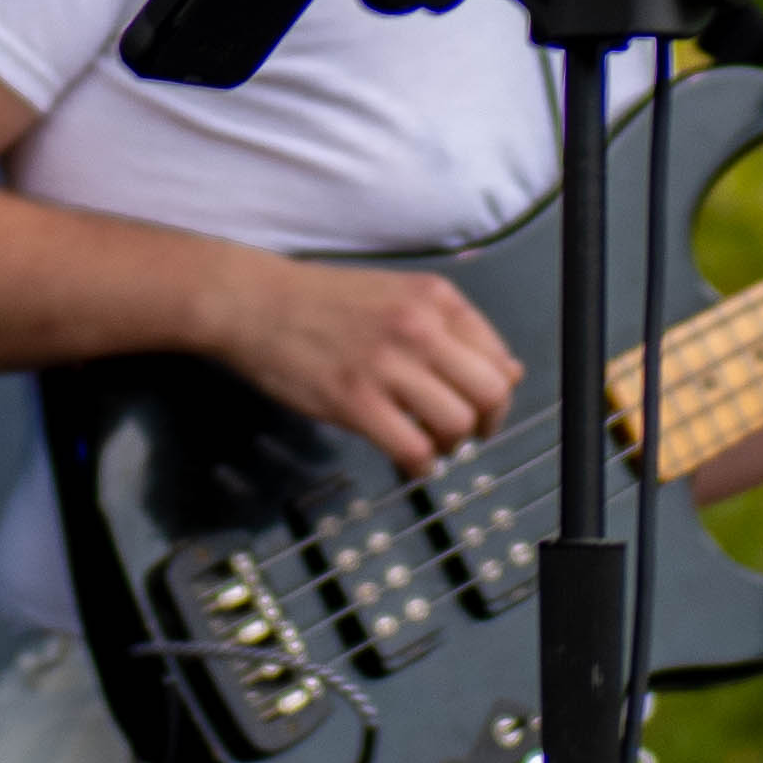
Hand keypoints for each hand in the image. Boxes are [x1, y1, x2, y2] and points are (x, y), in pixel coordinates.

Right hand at [204, 245, 524, 472]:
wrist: (251, 301)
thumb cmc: (320, 300)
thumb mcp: (396, 296)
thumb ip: (451, 331)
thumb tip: (510, 373)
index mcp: (434, 296)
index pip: (499, 357)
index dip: (498, 393)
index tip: (480, 408)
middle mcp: (418, 326)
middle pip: (491, 393)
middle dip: (486, 424)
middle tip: (462, 435)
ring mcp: (386, 364)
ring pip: (457, 424)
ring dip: (449, 446)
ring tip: (426, 442)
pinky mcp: (354, 400)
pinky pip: (414, 450)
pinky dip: (419, 466)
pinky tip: (405, 459)